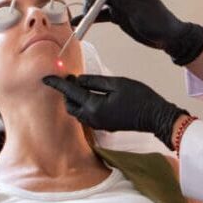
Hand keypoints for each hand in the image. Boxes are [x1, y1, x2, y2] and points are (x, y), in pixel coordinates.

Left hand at [43, 73, 187, 147]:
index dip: (58, 84)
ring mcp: (98, 124)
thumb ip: (95, 81)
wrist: (155, 116)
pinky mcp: (104, 125)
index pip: (70, 93)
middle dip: (67, 92)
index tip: (46, 78)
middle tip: (72, 77)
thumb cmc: (140, 98)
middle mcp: (93, 118)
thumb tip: (79, 79)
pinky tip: (92, 95)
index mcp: (95, 107)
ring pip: (77, 111)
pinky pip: (86, 115)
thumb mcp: (117, 83)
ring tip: (82, 84)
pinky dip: (84, 104)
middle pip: (70, 105)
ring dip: (75, 99)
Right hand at [82, 0, 202, 65]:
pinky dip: (90, 18)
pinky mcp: (117, 15)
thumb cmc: (158, 22)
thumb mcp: (140, 11)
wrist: (167, 38)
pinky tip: (78, 23)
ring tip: (86, 17)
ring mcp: (120, 3)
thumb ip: (124, 0)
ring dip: (89, 5)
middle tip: (90, 6)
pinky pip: (100, 14)